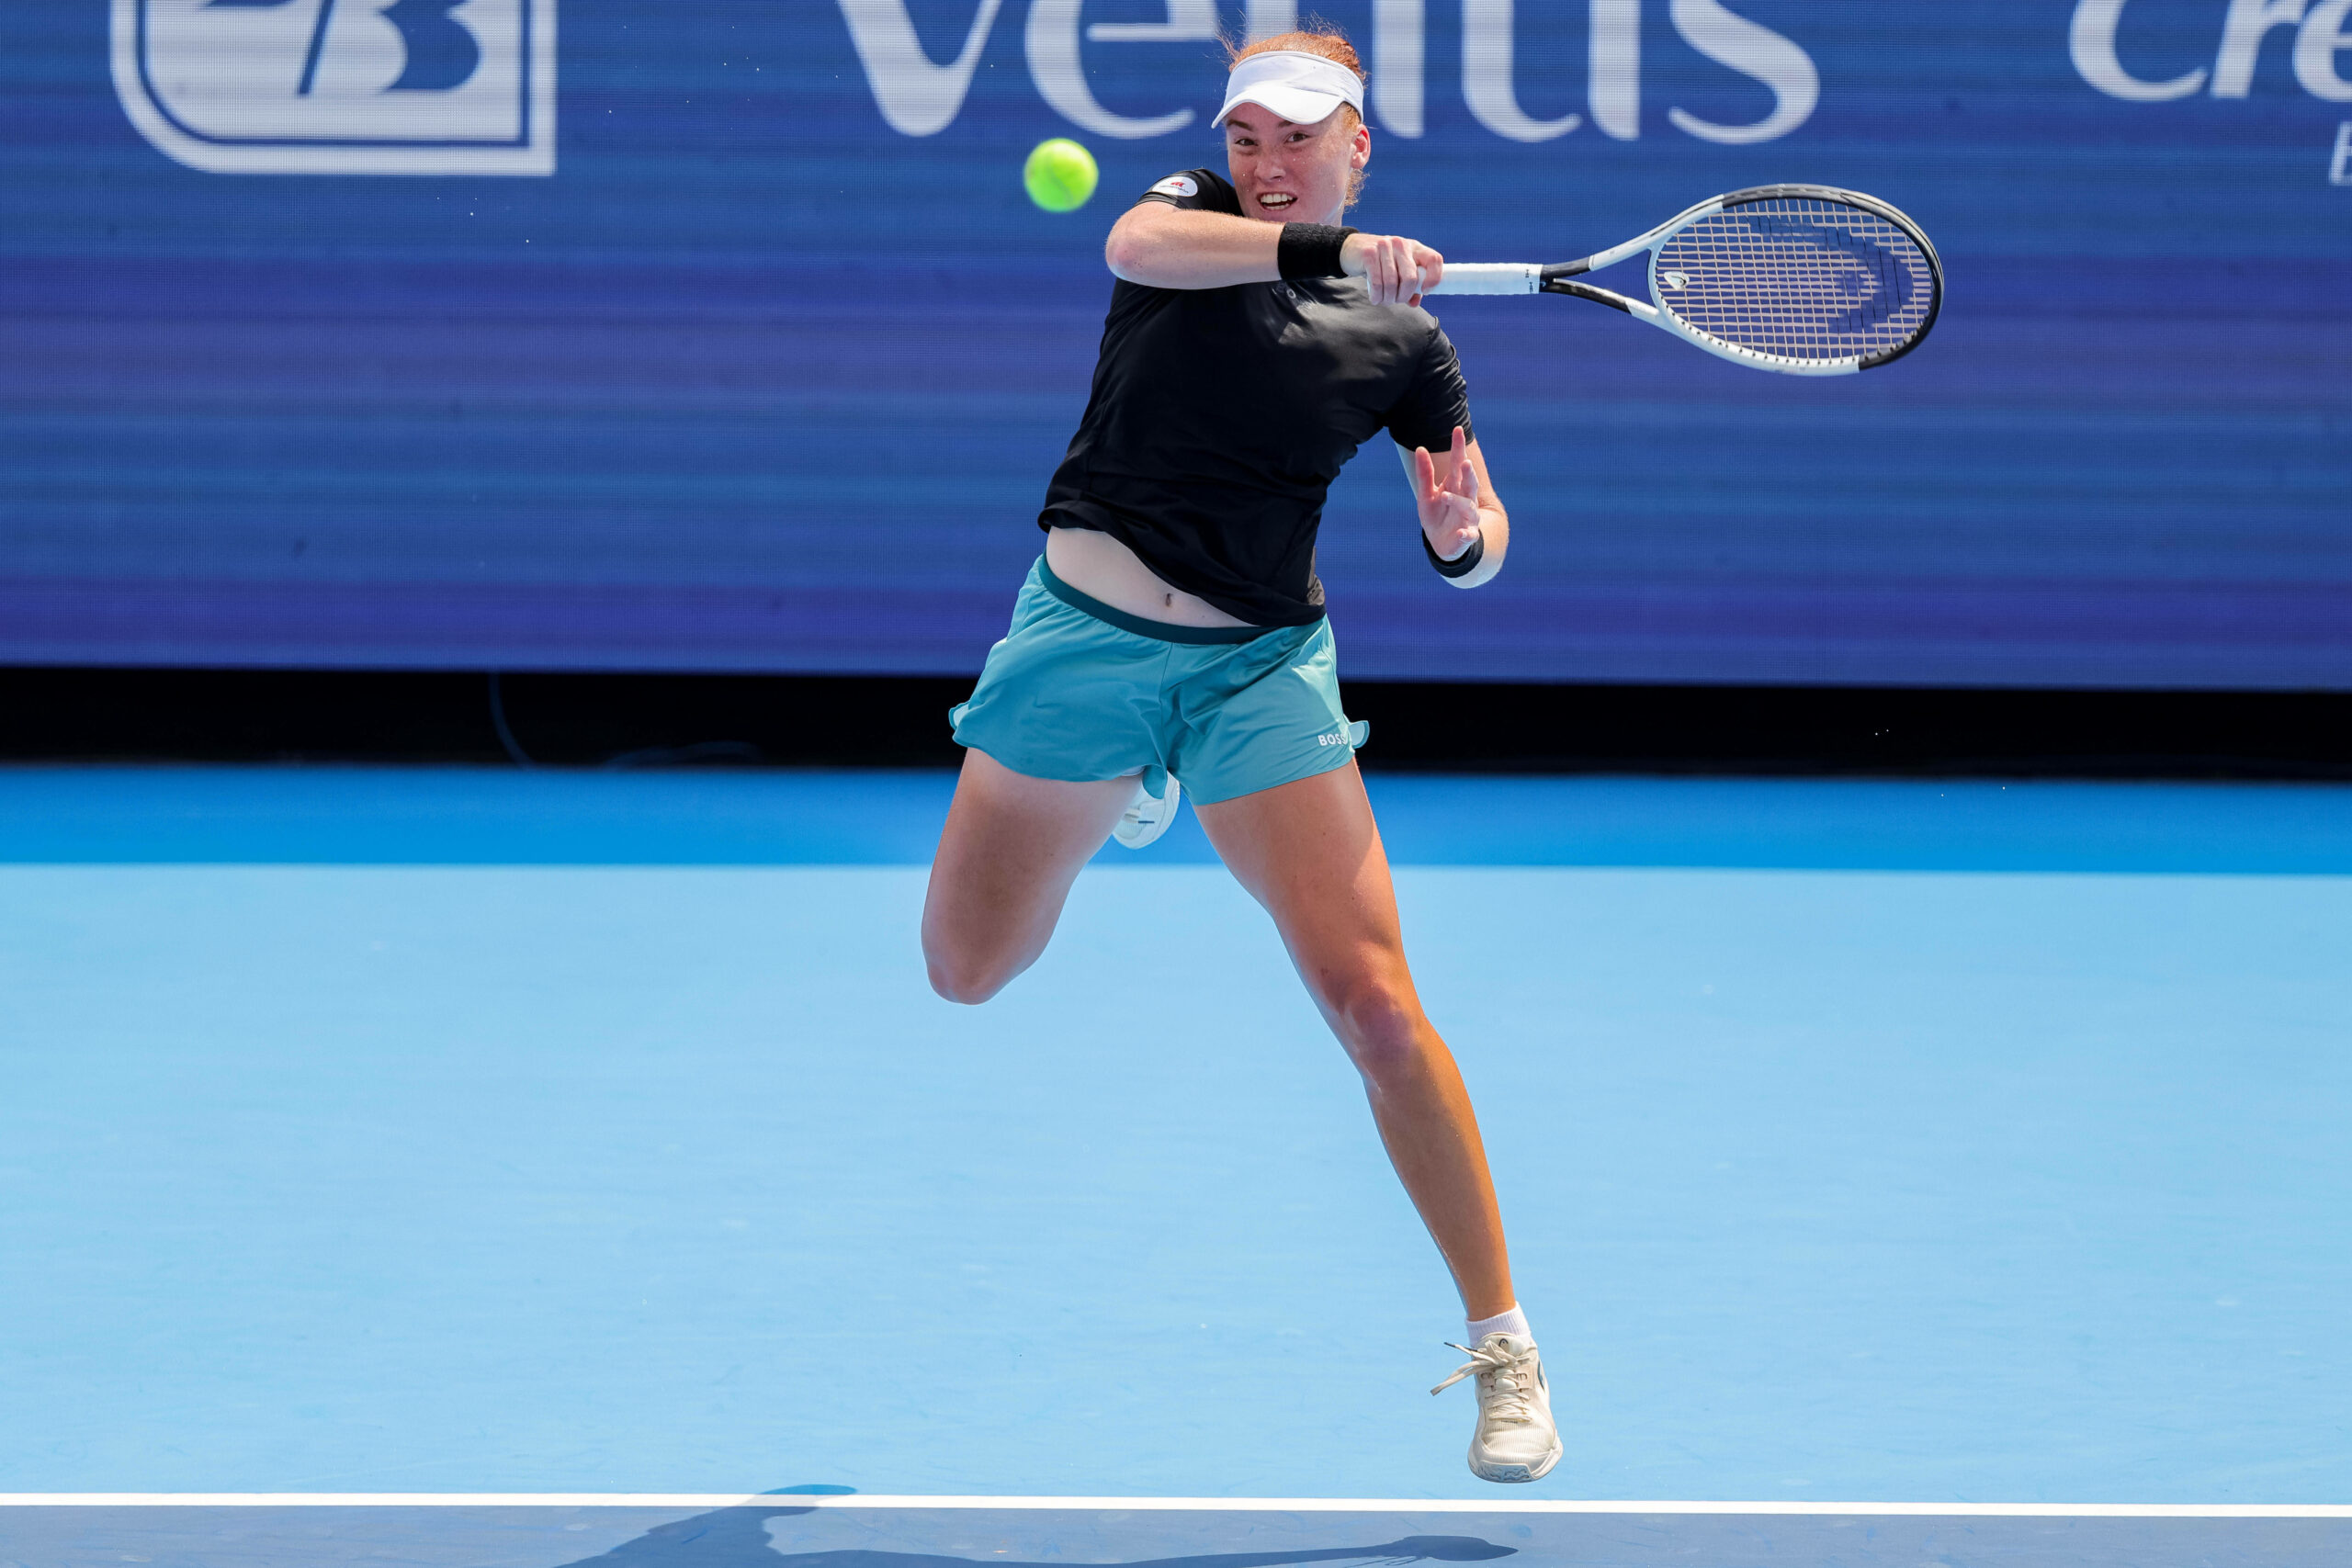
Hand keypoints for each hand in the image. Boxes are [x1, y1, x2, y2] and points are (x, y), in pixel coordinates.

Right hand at [1342, 232, 1444, 306]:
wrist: (1352, 249)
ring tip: (1383, 300)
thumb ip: (1409, 287)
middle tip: (1396, 300)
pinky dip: (1377, 296)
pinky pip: (1377, 282)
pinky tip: (1375, 298)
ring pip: (1392, 283)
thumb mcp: (1398, 271)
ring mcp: (1385, 247)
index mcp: (1414, 248)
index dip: (1433, 278)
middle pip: (1410, 278)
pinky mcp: (1369, 254)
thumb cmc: (1380, 264)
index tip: (1424, 291)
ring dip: (1388, 298)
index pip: (1434, 259)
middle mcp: (1401, 244)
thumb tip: (1415, 302)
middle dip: (1403, 296)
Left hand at [1413, 426, 1481, 560]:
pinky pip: (1469, 535)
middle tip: (1464, 463)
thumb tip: (1420, 448)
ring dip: (1458, 502)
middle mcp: (1465, 499)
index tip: (1457, 430)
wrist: (1442, 543)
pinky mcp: (1467, 536)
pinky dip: (1466, 534)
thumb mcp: (1426, 494)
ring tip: (1445, 496)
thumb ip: (1425, 473)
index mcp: (1455, 485)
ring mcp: (1468, 517)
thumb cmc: (1436, 514)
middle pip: (1469, 483)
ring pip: (1468, 507)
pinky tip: (1461, 533)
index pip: (1457, 463)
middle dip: (1468, 474)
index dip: (1458, 447)